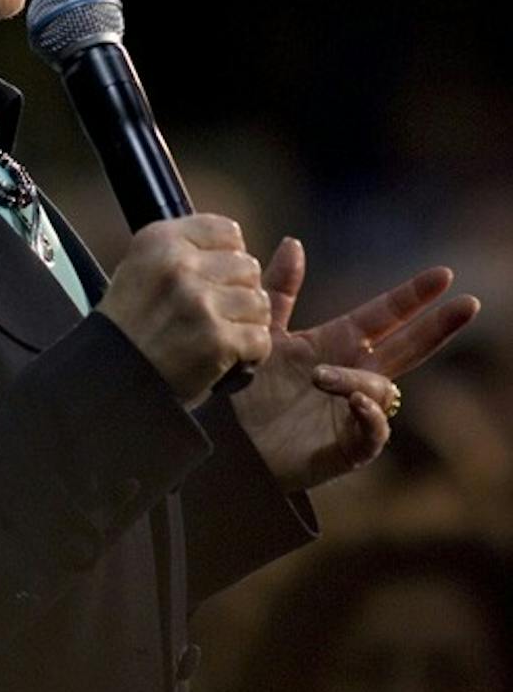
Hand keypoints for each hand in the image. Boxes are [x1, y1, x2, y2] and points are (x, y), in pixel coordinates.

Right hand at [98, 215, 272, 404]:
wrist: (111, 378)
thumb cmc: (128, 327)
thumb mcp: (142, 267)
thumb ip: (184, 249)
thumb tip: (234, 244)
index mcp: (161, 240)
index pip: (228, 231)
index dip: (229, 257)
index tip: (216, 278)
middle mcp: (180, 266)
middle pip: (248, 267)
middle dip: (240, 292)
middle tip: (217, 313)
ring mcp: (200, 302)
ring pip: (259, 303)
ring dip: (247, 324)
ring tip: (221, 335)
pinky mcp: (216, 339)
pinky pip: (260, 339)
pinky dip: (250, 353)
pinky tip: (228, 357)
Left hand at [231, 238, 480, 493]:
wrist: (223, 440)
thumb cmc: (245, 388)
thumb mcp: (262, 331)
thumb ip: (278, 289)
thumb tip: (294, 242)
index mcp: (337, 344)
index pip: (385, 315)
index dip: (413, 296)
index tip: (443, 274)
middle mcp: (352, 376)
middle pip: (407, 348)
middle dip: (437, 327)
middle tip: (469, 304)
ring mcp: (351, 413)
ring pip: (383, 389)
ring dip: (357, 379)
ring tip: (319, 377)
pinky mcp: (342, 449)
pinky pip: (371, 434)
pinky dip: (369, 417)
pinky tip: (356, 401)